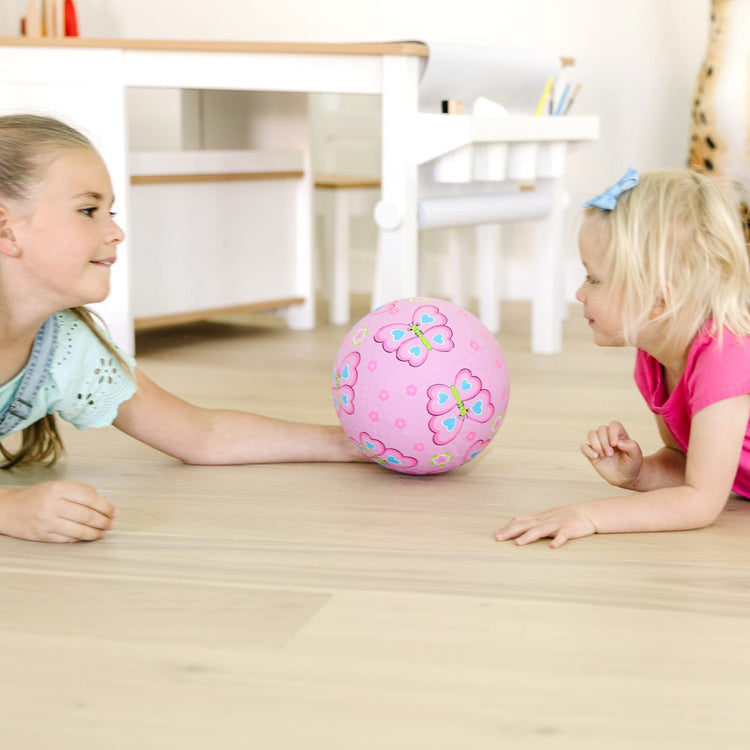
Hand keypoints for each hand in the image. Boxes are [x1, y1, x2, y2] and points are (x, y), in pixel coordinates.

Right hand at [0, 480, 115, 542]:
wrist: (8, 509)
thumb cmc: (38, 496)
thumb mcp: (59, 486)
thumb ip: (82, 492)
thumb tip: (106, 504)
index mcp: (58, 488)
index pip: (90, 498)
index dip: (106, 506)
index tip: (114, 512)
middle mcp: (52, 504)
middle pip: (87, 515)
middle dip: (104, 521)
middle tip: (112, 524)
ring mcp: (46, 521)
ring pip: (79, 530)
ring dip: (96, 533)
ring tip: (104, 532)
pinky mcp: (42, 536)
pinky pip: (68, 539)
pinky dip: (81, 538)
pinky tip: (88, 536)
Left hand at [495, 504, 596, 547]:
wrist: (587, 513)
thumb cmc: (563, 516)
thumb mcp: (545, 516)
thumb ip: (530, 520)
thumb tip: (513, 521)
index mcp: (539, 519)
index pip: (520, 522)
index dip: (508, 528)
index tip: (496, 535)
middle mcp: (545, 520)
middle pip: (526, 525)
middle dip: (511, 532)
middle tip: (498, 538)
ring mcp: (557, 524)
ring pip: (541, 530)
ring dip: (529, 536)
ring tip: (519, 542)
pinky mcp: (569, 529)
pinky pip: (563, 535)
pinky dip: (558, 540)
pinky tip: (553, 546)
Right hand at [581, 421, 642, 488]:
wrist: (625, 477)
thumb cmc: (631, 464)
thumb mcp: (636, 456)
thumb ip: (632, 446)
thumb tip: (618, 442)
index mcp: (620, 435)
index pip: (614, 425)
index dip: (612, 432)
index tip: (615, 444)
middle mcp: (608, 437)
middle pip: (601, 429)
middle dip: (604, 442)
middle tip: (610, 454)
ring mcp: (599, 445)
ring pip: (591, 434)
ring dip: (596, 445)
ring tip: (603, 455)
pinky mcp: (591, 453)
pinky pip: (584, 447)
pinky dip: (588, 451)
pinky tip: (595, 457)